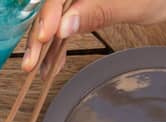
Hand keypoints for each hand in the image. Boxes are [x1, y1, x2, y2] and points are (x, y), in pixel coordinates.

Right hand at [23, 0, 165, 68]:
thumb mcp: (133, 3)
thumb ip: (98, 11)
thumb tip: (64, 26)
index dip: (48, 15)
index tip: (44, 37)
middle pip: (51, 8)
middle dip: (39, 36)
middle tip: (31, 62)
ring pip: (56, 20)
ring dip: (46, 46)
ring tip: (39, 70)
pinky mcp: (84, 8)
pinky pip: (66, 26)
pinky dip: (60, 46)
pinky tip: (53, 64)